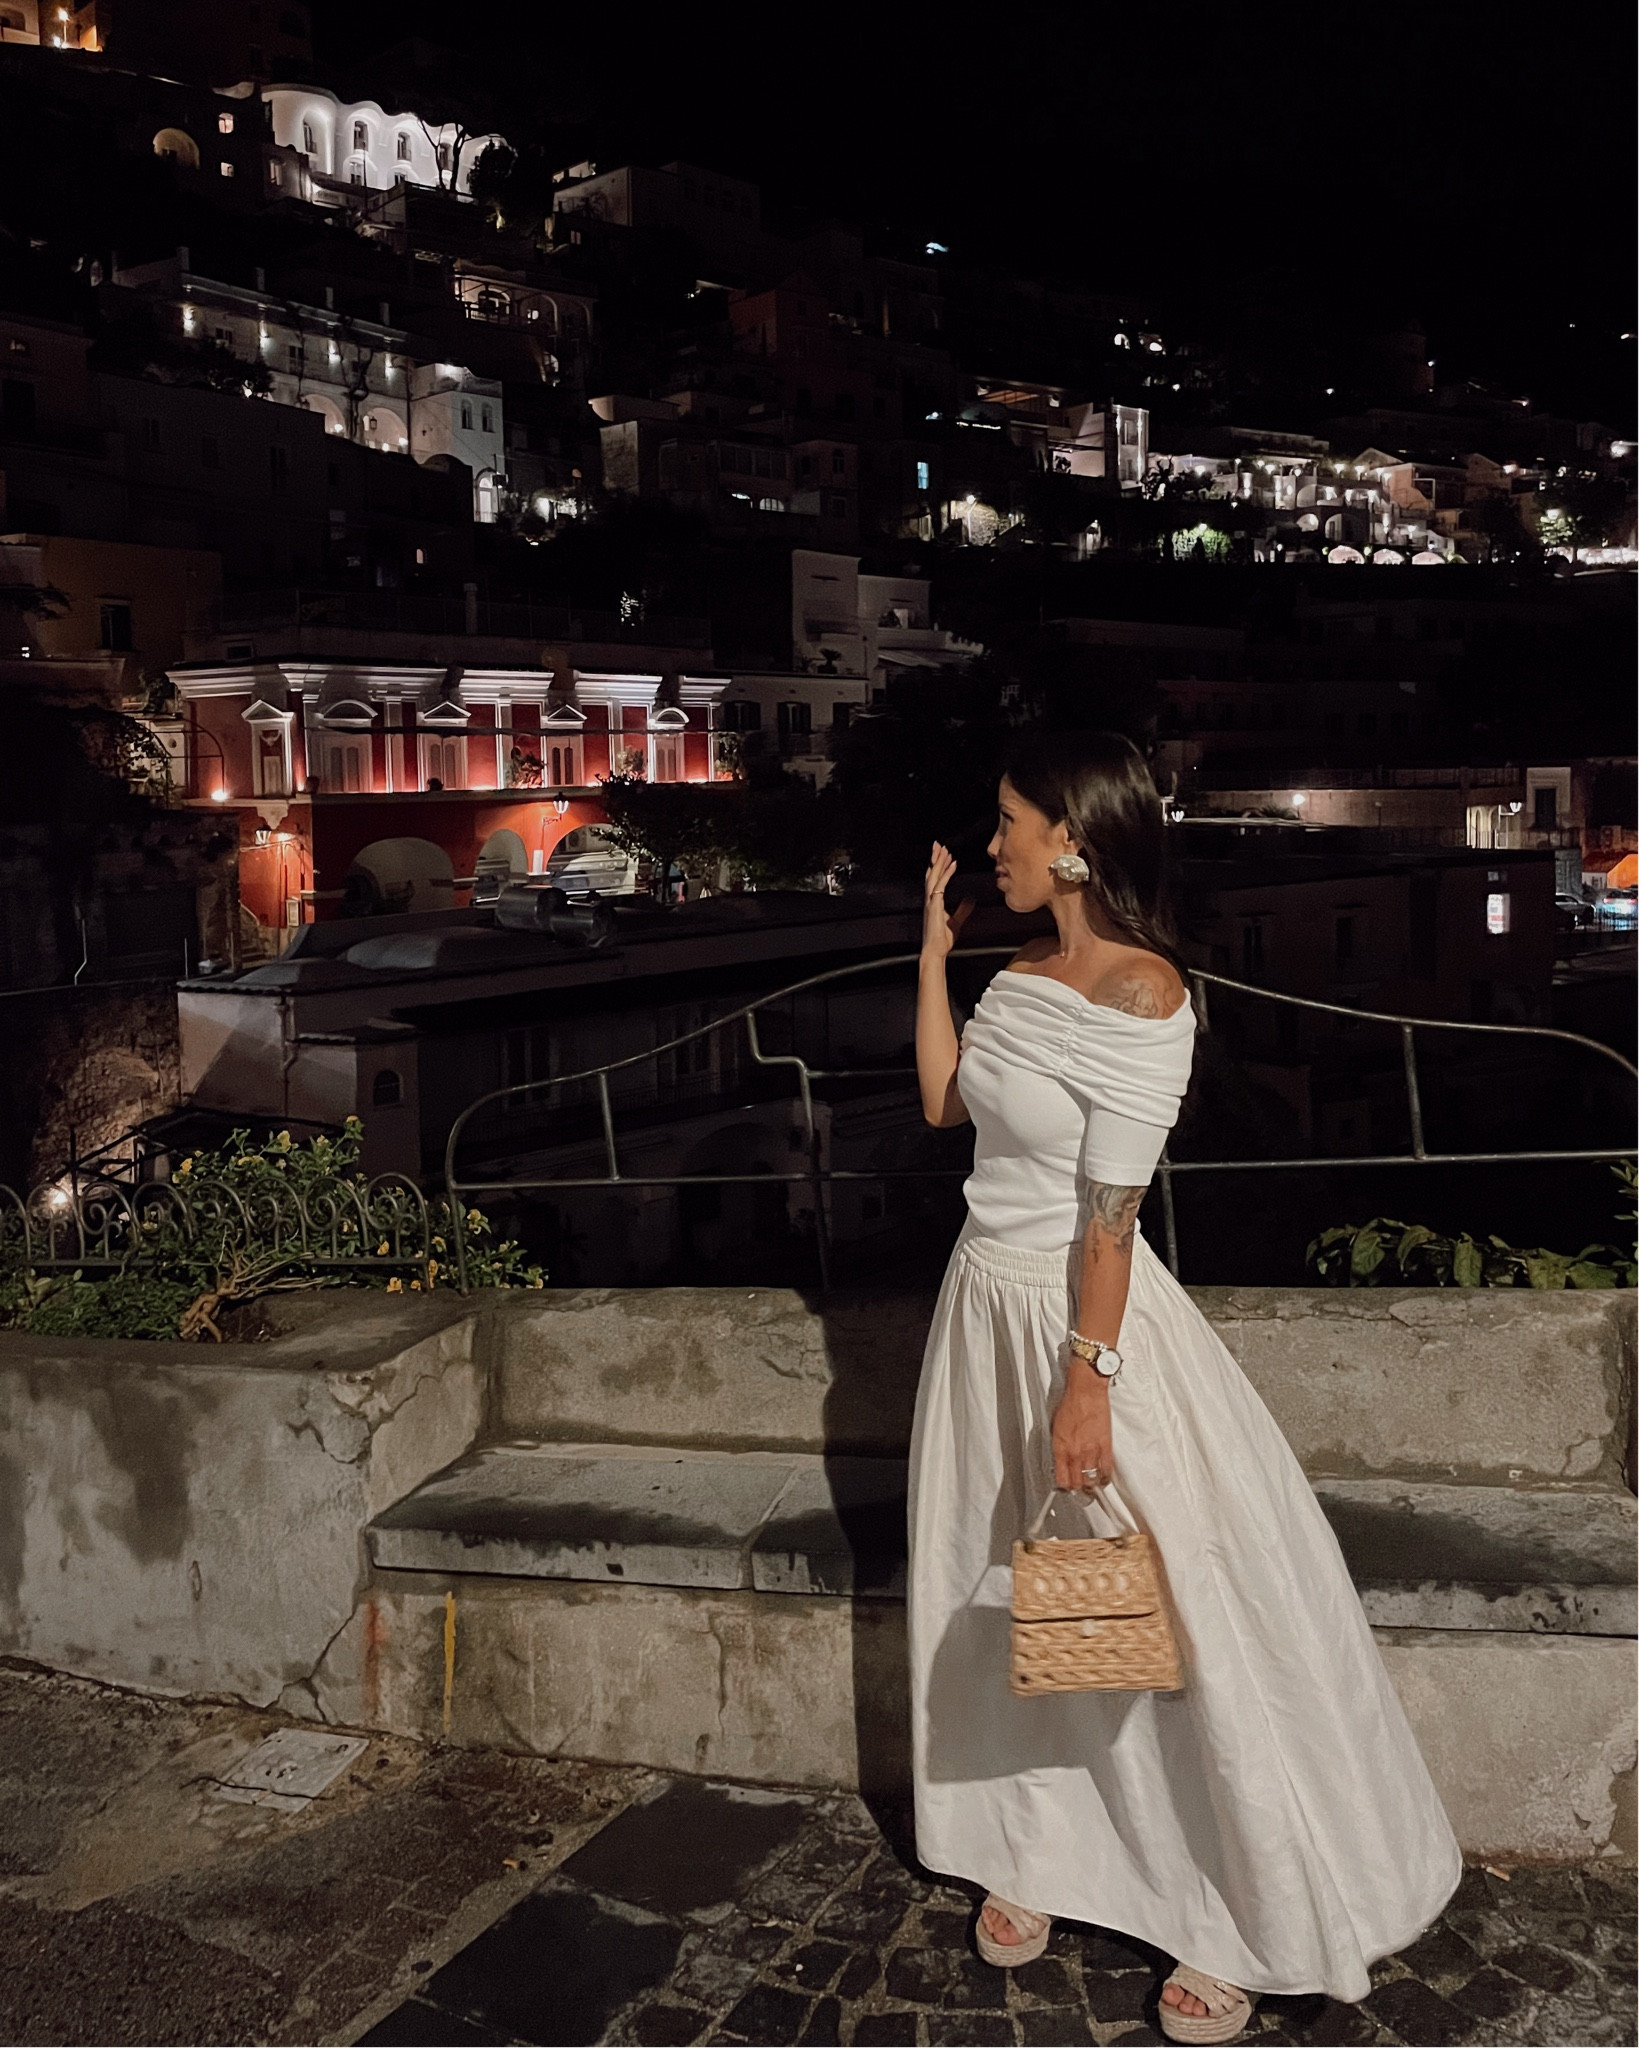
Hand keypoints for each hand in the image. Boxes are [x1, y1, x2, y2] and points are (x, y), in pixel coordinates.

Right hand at [922, 841, 972, 961]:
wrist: (936, 950)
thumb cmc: (942, 938)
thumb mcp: (956, 921)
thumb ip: (962, 910)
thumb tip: (970, 900)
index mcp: (933, 902)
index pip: (934, 879)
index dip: (938, 866)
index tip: (942, 855)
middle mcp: (930, 899)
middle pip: (931, 874)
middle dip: (935, 859)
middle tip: (939, 845)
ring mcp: (930, 901)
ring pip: (933, 876)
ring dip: (939, 862)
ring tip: (944, 850)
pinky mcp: (934, 905)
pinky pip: (940, 885)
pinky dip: (946, 873)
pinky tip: (952, 864)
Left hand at [1051, 1365, 1112, 1492]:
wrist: (1085, 1392)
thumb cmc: (1070, 1405)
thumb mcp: (1055, 1428)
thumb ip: (1058, 1446)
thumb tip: (1060, 1460)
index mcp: (1060, 1448)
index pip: (1061, 1479)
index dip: (1064, 1487)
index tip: (1066, 1487)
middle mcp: (1074, 1453)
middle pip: (1076, 1483)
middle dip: (1077, 1488)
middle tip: (1079, 1488)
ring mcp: (1091, 1451)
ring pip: (1091, 1481)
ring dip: (1090, 1485)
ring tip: (1091, 1485)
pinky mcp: (1105, 1447)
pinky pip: (1106, 1470)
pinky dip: (1105, 1478)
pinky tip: (1103, 1479)